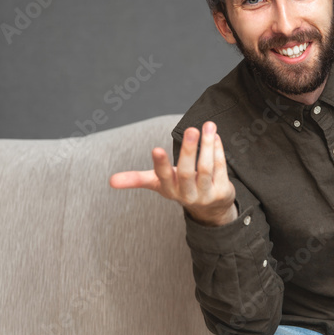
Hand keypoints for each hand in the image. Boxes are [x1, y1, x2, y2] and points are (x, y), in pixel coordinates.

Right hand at [108, 121, 237, 226]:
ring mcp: (205, 194)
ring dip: (208, 146)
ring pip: (206, 168)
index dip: (160, 164)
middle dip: (188, 150)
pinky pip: (220, 168)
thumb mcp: (158, 184)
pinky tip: (216, 136)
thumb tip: (110, 182)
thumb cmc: (180, 188)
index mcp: (169, 189)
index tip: (156, 149)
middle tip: (190, 129)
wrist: (210, 208)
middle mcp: (187, 194)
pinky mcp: (222, 191)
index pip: (163, 177)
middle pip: (187, 172)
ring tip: (208, 125)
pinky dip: (218, 150)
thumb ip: (136, 179)